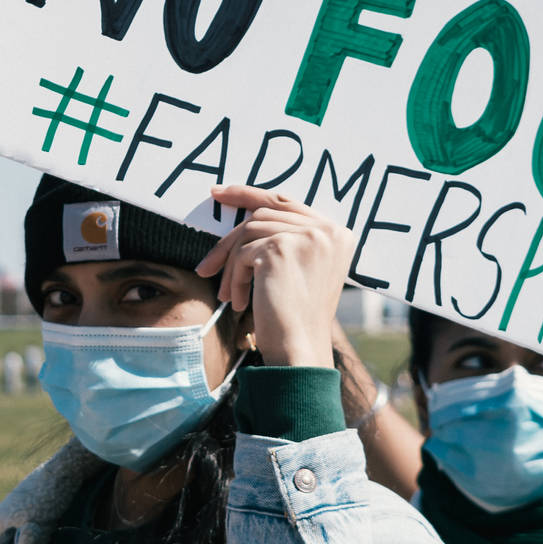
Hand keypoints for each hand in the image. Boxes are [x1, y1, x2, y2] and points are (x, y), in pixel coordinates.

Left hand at [196, 185, 353, 369]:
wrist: (300, 350)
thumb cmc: (297, 318)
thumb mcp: (300, 271)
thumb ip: (287, 239)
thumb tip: (246, 215)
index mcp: (337, 233)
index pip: (286, 202)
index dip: (250, 195)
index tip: (219, 194)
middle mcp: (326, 229)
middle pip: (261, 216)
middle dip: (229, 242)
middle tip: (205, 266)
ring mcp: (305, 236)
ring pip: (248, 233)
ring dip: (231, 266)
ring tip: (226, 294)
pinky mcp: (280, 248)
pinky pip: (242, 254)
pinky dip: (234, 279)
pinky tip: (238, 302)